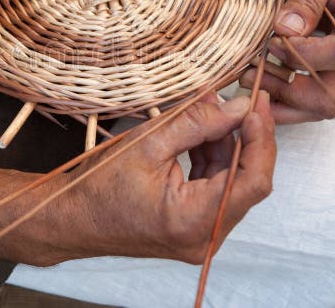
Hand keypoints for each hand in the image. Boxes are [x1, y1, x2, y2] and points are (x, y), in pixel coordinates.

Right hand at [54, 91, 275, 263]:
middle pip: (247, 181)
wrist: (72, 218)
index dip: (262, 139)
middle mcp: (204, 236)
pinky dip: (212, 157)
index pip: (252, 180)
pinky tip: (201, 131)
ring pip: (233, 181)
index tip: (257, 105)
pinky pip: (217, 187)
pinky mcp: (194, 226)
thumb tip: (237, 105)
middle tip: (244, 98)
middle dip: (245, 136)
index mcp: (193, 220)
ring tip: (210, 108)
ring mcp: (201, 234)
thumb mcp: (147, 144)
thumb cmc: (98, 188)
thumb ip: (197, 123)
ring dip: (227, 143)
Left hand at [240, 0, 334, 122]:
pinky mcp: (331, 62)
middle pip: (330, 99)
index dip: (302, 55)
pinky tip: (258, 74)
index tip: (273, 39)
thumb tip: (284, 29)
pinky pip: (311, 89)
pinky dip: (283, 89)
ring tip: (248, 77)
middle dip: (288, 94)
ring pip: (319, 103)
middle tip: (252, 75)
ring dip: (282, 97)